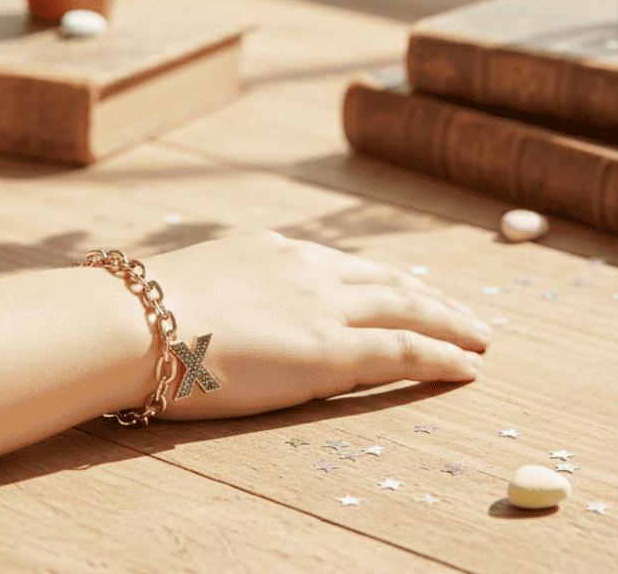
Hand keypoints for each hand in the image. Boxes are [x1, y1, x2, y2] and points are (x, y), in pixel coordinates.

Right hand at [143, 230, 489, 420]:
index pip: (345, 266)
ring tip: (480, 339)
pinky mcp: (329, 352)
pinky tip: (468, 368)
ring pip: (407, 310)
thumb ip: (223, 290)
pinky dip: (442, 357)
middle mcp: (308, 269)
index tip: (406, 290)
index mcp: (275, 250)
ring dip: (450, 324)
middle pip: (387, 281)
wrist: (138, 321)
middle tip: (462, 313)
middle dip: (430, 297)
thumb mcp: (192, 284)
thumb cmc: (144, 312)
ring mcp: (322, 307)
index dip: (382, 281)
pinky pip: (403, 351)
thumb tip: (214, 308)